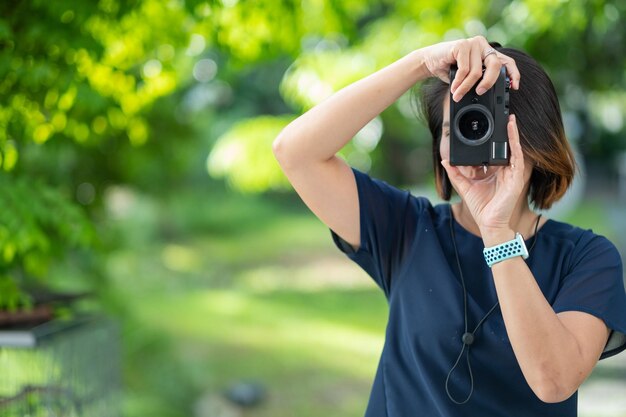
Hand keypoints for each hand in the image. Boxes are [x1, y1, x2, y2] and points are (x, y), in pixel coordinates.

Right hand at [421, 36, 519, 101]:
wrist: (429, 61)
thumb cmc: (449, 69)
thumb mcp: (468, 75)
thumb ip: (479, 79)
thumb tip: (488, 92)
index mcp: (487, 52)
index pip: (506, 61)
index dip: (513, 74)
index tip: (514, 87)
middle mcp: (483, 45)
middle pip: (495, 65)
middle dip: (489, 82)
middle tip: (480, 92)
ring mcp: (473, 43)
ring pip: (476, 71)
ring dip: (466, 87)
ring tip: (458, 95)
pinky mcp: (462, 45)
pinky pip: (465, 69)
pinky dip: (459, 82)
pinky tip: (454, 88)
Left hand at [441, 115, 527, 236]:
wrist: (489, 223)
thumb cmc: (481, 207)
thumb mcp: (464, 186)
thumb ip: (455, 173)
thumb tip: (446, 161)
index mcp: (493, 171)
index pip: (492, 150)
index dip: (490, 139)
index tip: (485, 124)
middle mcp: (504, 169)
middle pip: (504, 146)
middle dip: (503, 131)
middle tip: (500, 114)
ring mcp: (512, 172)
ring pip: (513, 148)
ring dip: (512, 132)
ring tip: (509, 117)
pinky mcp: (516, 176)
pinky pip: (517, 156)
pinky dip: (515, 143)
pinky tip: (512, 131)